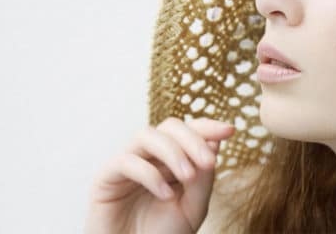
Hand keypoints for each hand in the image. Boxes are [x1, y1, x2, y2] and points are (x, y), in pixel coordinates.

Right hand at [85, 117, 234, 233]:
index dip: (208, 126)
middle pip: (170, 126)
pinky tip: (165, 195)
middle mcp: (148, 156)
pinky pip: (125, 161)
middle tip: (209, 162)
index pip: (188, 130)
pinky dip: (149, 174)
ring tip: (188, 177)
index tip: (230, 130)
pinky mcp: (105, 178)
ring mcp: (126, 164)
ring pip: (146, 135)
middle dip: (193, 139)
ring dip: (173, 152)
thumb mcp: (193, 208)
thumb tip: (215, 142)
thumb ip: (203, 178)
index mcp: (171, 159)